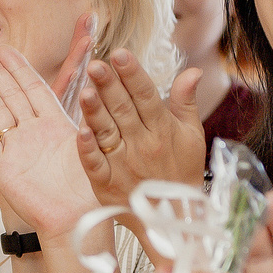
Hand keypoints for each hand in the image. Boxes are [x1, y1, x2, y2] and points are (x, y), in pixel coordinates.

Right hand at [0, 19, 100, 238]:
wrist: (76, 219)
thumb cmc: (88, 188)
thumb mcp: (90, 145)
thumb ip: (85, 119)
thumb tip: (91, 90)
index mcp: (54, 125)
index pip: (33, 88)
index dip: (18, 68)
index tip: (5, 49)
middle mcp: (33, 134)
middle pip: (10, 96)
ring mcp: (17, 151)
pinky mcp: (5, 171)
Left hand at [76, 49, 205, 206]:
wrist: (175, 219)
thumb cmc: (182, 172)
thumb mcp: (192, 135)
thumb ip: (185, 101)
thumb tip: (192, 70)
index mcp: (162, 130)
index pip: (146, 96)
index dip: (132, 74)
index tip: (120, 54)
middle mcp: (142, 145)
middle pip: (123, 110)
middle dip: (110, 85)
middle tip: (97, 64)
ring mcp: (123, 165)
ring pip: (107, 132)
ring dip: (96, 111)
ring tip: (86, 90)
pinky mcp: (107, 184)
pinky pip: (95, 164)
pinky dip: (87, 149)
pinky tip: (80, 131)